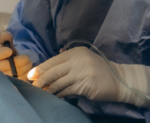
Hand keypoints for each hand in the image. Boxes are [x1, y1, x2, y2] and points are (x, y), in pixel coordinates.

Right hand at [0, 31, 31, 79]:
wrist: (9, 68)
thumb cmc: (7, 55)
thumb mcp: (6, 46)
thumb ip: (6, 39)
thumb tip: (6, 35)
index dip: (0, 53)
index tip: (10, 51)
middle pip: (0, 67)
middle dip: (16, 62)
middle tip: (27, 58)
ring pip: (8, 76)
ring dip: (22, 69)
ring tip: (29, 63)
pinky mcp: (6, 86)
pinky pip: (15, 82)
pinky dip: (23, 76)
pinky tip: (27, 70)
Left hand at [29, 47, 149, 107]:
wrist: (118, 79)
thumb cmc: (98, 69)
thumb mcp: (83, 59)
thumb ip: (68, 62)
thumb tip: (46, 70)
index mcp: (76, 53)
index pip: (54, 60)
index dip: (41, 68)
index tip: (31, 75)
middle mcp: (78, 61)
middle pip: (54, 71)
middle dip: (41, 80)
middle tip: (33, 86)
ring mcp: (82, 74)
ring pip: (59, 83)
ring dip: (49, 89)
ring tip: (41, 93)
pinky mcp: (85, 86)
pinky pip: (67, 91)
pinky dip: (59, 95)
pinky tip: (54, 96)